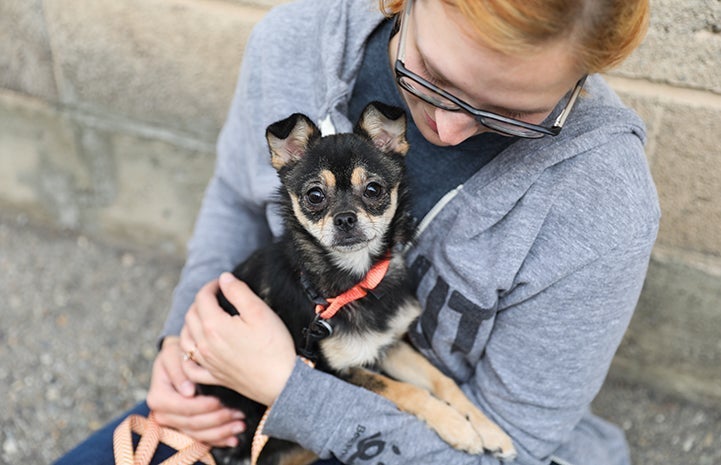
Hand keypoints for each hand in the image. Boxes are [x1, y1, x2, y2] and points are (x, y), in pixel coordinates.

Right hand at [146, 335, 245, 446]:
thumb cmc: (177, 354)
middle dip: (218, 420)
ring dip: (221, 431)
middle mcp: (163, 414)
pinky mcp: (185, 428)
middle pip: (193, 423)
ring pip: (198, 434)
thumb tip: (188, 392)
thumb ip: (178, 370)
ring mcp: (174, 423)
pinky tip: (233, 438)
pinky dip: (218, 439)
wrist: (178, 360)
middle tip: (239, 413)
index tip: (221, 401)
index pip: (184, 407)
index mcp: (158, 397)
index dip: (204, 406)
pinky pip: (201, 439)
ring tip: (240, 425)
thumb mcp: (173, 354)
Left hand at [180, 273, 295, 405]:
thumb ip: (238, 292)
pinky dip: (187, 356)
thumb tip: (224, 278)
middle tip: (216, 296)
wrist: (283, 381)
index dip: (210, 286)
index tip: (221, 282)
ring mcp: (208, 363)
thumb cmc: (275, 346)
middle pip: (191, 316)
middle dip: (200, 301)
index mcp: (214, 326)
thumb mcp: (260, 312)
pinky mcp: (214, 377)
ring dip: (190, 324)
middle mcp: (205, 345)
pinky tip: (195, 350)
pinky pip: (190, 368)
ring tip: (204, 317)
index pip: (202, 298)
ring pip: (185, 339)